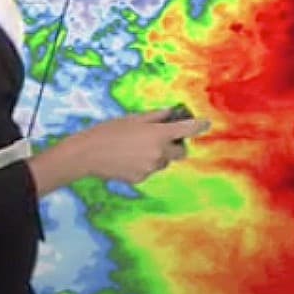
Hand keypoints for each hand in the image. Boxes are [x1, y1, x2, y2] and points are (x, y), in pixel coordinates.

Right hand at [78, 108, 211, 183]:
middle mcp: (159, 153)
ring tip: (136, 148)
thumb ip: (157, 116)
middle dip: (175, 146)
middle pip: (181, 152)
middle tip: (163, 138)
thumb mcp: (134, 118)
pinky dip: (145, 164)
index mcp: (159, 134)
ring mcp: (151, 168)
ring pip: (164, 162)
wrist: (87, 154)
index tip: (205, 123)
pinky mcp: (141, 178)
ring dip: (158, 155)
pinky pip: (150, 170)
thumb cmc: (109, 131)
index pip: (187, 130)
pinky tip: (128, 158)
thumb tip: (172, 114)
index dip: (199, 125)